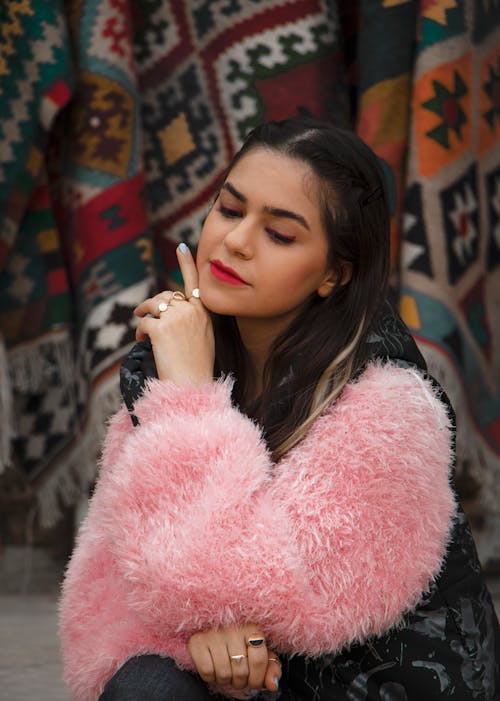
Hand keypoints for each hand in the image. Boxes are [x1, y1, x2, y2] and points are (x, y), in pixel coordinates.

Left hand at [134, 244, 214, 384]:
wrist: (191, 386)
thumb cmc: (196, 368)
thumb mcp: (202, 339)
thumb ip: (191, 320)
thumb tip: (169, 311)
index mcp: (204, 313)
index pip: (195, 282)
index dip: (187, 263)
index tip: (182, 246)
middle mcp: (192, 311)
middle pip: (167, 296)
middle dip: (154, 304)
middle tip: (142, 313)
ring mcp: (177, 318)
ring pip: (154, 306)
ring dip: (144, 315)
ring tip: (142, 331)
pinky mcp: (161, 328)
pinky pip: (144, 323)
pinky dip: (140, 332)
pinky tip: (143, 343)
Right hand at [188, 624, 281, 693]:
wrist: (210, 628)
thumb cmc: (238, 643)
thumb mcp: (258, 653)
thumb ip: (270, 668)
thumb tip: (273, 684)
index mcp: (251, 628)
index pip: (259, 660)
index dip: (257, 677)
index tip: (253, 678)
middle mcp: (232, 628)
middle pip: (241, 671)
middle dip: (241, 681)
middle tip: (237, 674)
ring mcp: (213, 634)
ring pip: (224, 673)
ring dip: (225, 679)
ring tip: (225, 669)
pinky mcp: (196, 641)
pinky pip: (207, 672)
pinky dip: (210, 676)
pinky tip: (213, 666)